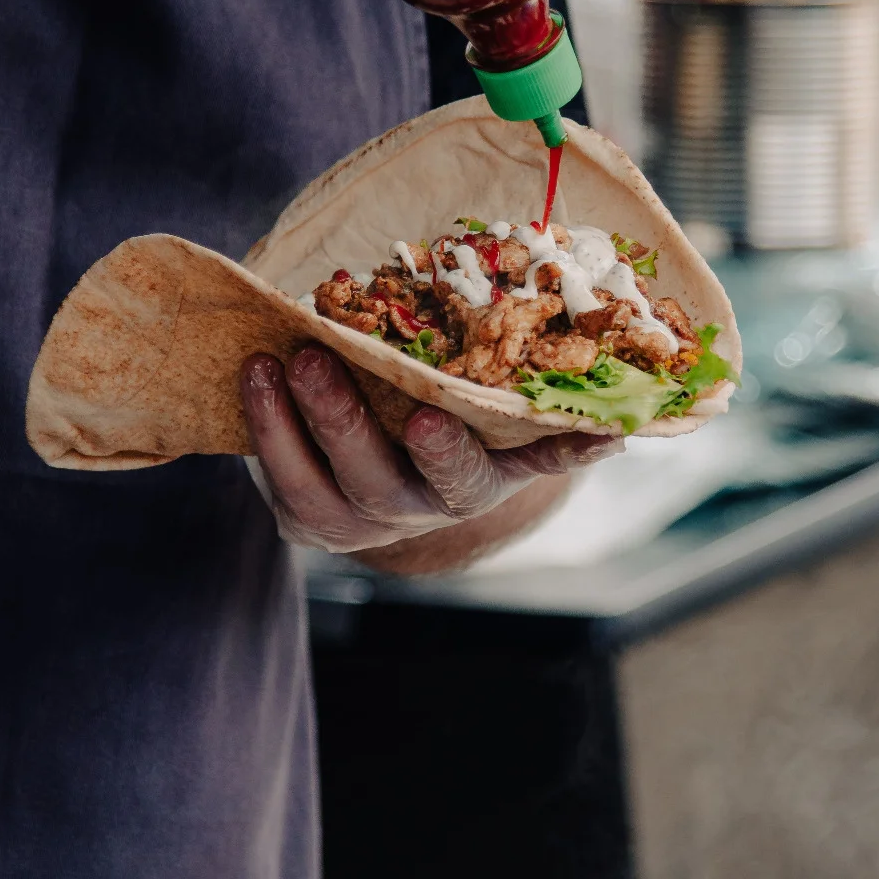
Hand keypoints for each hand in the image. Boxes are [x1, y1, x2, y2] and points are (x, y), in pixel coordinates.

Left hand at [242, 345, 620, 557]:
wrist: (400, 466)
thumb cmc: (465, 421)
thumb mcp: (510, 426)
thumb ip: (553, 422)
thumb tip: (624, 426)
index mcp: (476, 485)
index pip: (467, 477)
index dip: (447, 451)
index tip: (424, 417)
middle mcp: (416, 512)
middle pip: (378, 478)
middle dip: (343, 419)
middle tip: (319, 358)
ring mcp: (358, 520)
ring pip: (320, 481)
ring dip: (292, 419)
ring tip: (276, 358)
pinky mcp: (306, 516)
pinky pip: (282, 481)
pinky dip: (264, 427)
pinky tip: (254, 372)